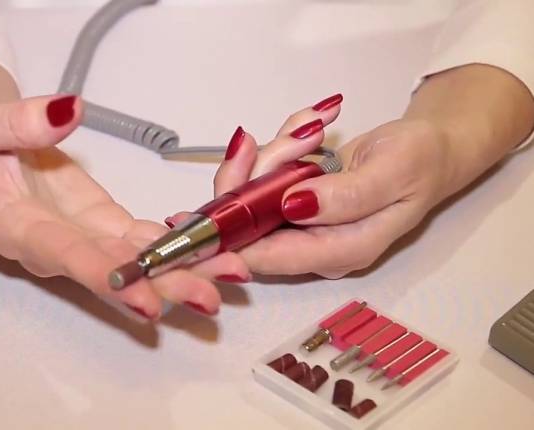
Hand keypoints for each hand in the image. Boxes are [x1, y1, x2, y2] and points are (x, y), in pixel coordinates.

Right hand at [0, 95, 249, 318]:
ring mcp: (84, 238)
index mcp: (17, 231)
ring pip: (137, 260)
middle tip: (211, 298)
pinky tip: (215, 248)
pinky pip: (144, 238)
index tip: (146, 299)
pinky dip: (180, 243)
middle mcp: (56, 247)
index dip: (107, 278)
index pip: (66, 257)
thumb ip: (17, 123)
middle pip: (114, 272)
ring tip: (231, 275)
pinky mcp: (102, 223)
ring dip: (184, 269)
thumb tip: (69, 111)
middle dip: (163, 286)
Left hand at [210, 94, 451, 278]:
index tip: (207, 206)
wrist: (430, 148)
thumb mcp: (394, 172)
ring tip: (318, 124)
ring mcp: (301, 223)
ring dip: (276, 151)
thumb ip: (347, 196)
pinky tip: (314, 124)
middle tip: (300, 135)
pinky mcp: (294, 201)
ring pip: (254, 193)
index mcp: (340, 250)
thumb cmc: (421, 161)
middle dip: (259, 172)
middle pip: (251, 222)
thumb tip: (291, 206)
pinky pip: (267, 175)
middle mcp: (313, 245)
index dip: (229, 239)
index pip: (268, 257)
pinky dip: (282, 145)